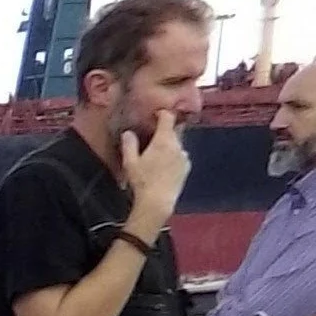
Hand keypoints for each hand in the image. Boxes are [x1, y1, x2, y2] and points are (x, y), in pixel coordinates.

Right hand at [119, 108, 189, 228]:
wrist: (158, 201)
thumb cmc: (142, 181)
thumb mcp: (130, 163)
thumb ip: (129, 145)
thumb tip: (128, 133)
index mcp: (163, 140)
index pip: (168, 117)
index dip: (162, 113)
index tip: (156, 114)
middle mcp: (177, 145)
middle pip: (173, 131)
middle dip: (164, 132)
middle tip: (152, 139)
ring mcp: (184, 156)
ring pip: (177, 145)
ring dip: (169, 146)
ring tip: (156, 157)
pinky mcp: (187, 167)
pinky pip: (180, 157)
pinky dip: (173, 158)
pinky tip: (164, 168)